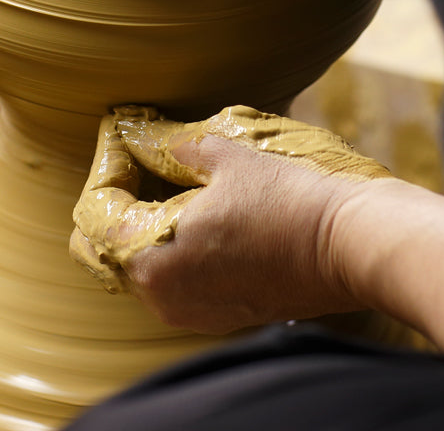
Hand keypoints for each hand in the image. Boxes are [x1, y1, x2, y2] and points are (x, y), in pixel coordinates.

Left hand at [69, 105, 389, 332]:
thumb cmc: (289, 200)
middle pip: (102, 245)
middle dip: (114, 198)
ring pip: (134, 265)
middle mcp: (157, 296)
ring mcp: (185, 311)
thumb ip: (167, 145)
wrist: (349, 247)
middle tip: (141, 156)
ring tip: (171, 179)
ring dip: (140, 223)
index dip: (108, 161)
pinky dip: (168, 246)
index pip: (95, 207)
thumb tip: (134, 130)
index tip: (126, 129)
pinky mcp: (214, 314)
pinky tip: (195, 211)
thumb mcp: (223, 157)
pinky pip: (168, 279)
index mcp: (147, 257)